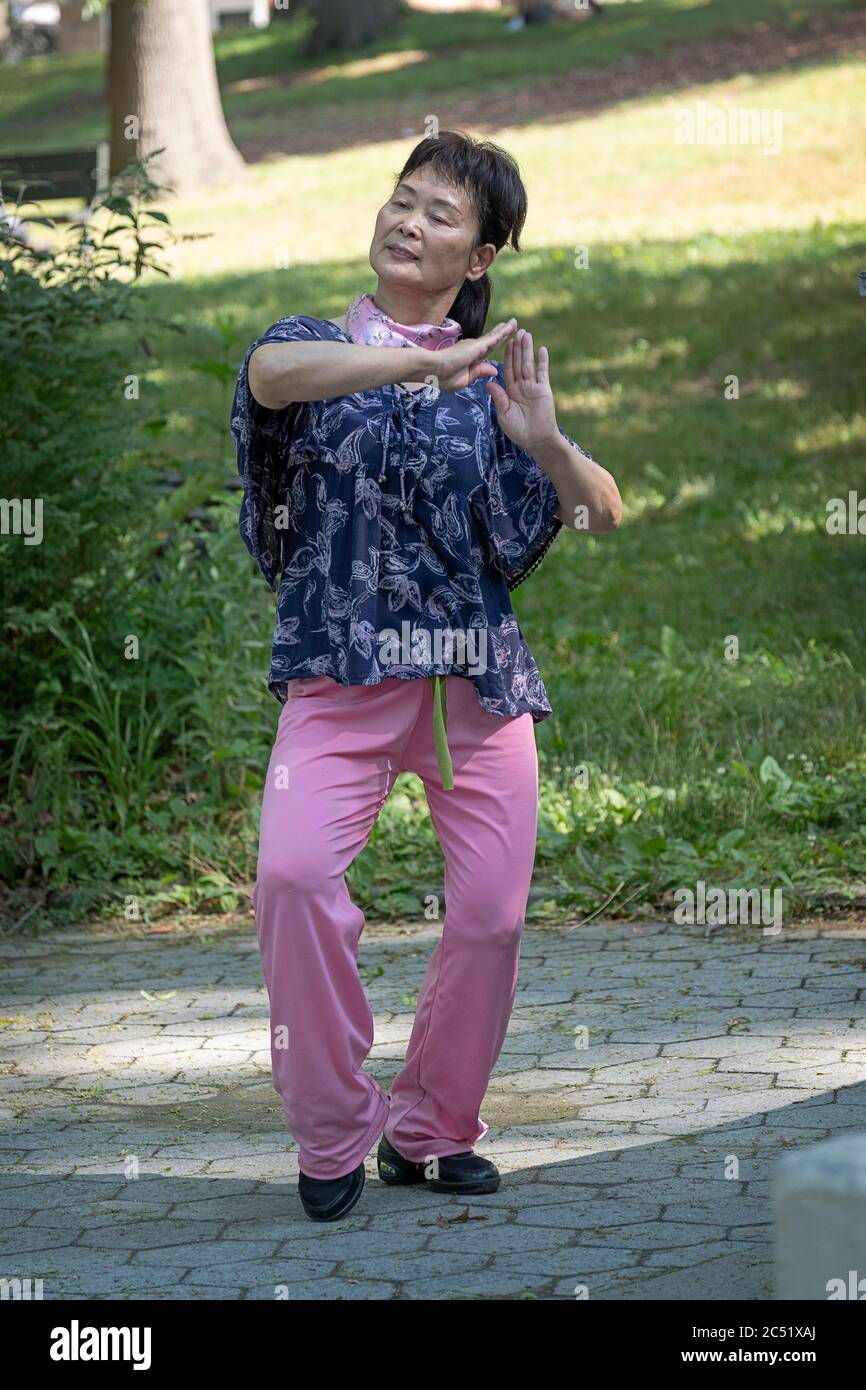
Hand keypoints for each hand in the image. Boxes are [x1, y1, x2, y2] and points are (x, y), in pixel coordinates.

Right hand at [428, 317, 517, 392]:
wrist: (433, 370)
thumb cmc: (443, 378)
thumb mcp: (464, 380)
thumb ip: (479, 373)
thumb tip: (495, 370)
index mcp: (469, 360)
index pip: (485, 353)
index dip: (493, 347)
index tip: (499, 342)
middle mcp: (472, 350)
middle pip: (491, 342)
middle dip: (501, 334)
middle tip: (511, 326)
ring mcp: (475, 346)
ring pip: (494, 338)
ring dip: (505, 330)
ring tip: (514, 323)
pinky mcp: (477, 345)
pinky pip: (494, 338)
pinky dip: (504, 332)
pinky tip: (512, 326)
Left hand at [485, 328, 558, 452]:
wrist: (535, 440)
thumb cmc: (518, 430)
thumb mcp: (504, 414)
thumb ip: (499, 398)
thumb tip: (489, 383)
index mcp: (510, 391)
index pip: (507, 369)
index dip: (506, 356)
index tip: (503, 343)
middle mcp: (522, 386)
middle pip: (518, 363)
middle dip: (517, 347)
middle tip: (516, 331)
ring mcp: (533, 387)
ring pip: (529, 364)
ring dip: (527, 349)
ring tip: (526, 334)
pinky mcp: (544, 390)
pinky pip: (543, 373)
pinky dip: (542, 361)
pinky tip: (541, 349)